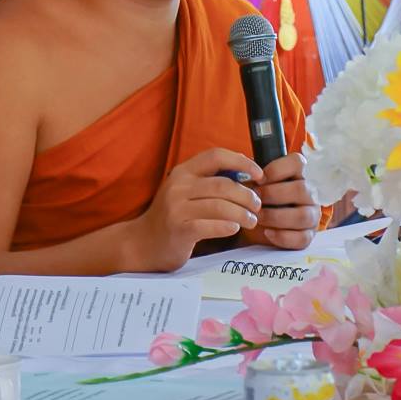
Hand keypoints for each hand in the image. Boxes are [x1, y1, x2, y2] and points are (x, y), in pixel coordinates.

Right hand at [130, 147, 262, 271]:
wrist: (141, 243)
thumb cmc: (172, 217)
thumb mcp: (185, 192)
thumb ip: (209, 181)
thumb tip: (245, 171)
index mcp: (183, 172)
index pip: (216, 156)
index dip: (241, 161)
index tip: (259, 174)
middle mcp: (178, 187)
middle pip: (223, 184)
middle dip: (247, 195)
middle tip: (257, 206)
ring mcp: (176, 209)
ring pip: (220, 206)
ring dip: (242, 213)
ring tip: (252, 221)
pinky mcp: (178, 230)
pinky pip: (209, 226)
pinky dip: (227, 227)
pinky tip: (235, 229)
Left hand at [239, 152, 317, 251]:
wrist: (257, 224)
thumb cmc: (259, 198)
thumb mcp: (256, 182)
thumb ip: (254, 175)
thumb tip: (247, 174)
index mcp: (299, 174)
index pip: (297, 162)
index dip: (277, 169)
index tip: (259, 179)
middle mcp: (310, 193)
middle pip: (301, 189)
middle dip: (273, 195)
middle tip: (255, 200)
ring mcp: (312, 215)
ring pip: (303, 216)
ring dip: (276, 217)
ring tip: (258, 217)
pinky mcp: (309, 235)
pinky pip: (301, 238)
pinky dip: (282, 236)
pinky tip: (267, 232)